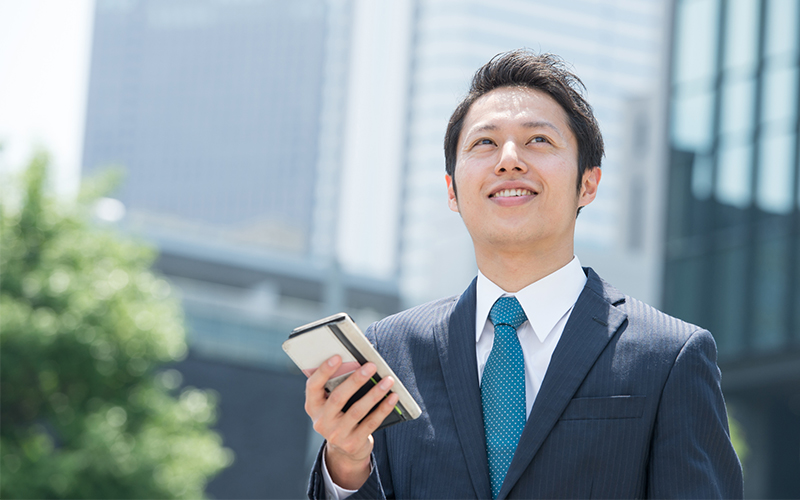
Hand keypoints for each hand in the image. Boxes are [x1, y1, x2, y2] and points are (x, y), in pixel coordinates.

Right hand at [304, 355, 399, 489]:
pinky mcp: (352, 443)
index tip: (337, 357)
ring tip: (388, 380)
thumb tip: (358, 364)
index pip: (313, 386)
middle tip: (371, 366)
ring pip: (357, 410)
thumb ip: (337, 386)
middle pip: (338, 397)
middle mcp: (321, 421)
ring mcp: (336, 434)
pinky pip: (371, 423)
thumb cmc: (340, 416)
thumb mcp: (331, 405)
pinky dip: (383, 408)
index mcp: (313, 406)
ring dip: (375, 393)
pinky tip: (392, 397)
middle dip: (356, 380)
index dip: (324, 371)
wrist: (344, 451)